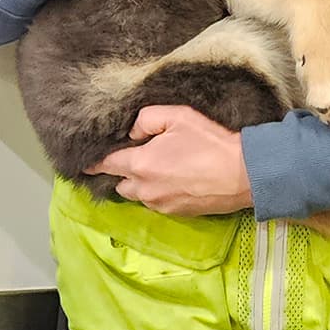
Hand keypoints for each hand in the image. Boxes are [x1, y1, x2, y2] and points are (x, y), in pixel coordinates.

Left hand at [85, 106, 252, 214]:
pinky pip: (157, 202)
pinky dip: (157, 191)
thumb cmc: (210, 141)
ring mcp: (161, 205)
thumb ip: (147, 118)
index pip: (106, 165)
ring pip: (138, 195)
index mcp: (140, 165)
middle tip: (133, 156)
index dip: (94, 162)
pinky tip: (173, 178)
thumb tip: (133, 131)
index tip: (86, 161)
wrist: (243, 174)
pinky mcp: (177, 213)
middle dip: (121, 172)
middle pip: (120, 183)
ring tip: (156, 167)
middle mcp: (145, 190)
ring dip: (140, 183)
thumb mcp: (178, 116)